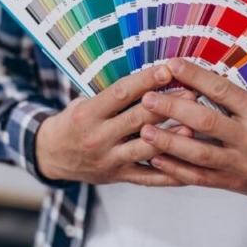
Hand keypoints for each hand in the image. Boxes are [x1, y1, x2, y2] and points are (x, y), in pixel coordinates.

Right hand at [36, 65, 194, 185]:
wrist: (52, 155)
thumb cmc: (72, 123)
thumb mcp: (82, 103)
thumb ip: (110, 96)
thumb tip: (146, 79)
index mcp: (88, 114)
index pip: (120, 93)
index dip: (145, 81)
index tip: (167, 70)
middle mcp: (98, 137)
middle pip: (137, 119)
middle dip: (166, 105)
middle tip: (192, 93)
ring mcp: (108, 159)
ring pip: (145, 148)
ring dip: (171, 137)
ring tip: (194, 126)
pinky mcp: (117, 176)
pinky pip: (148, 177)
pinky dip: (170, 173)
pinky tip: (189, 165)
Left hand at [140, 58, 246, 196]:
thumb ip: (234, 99)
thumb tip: (197, 80)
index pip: (221, 90)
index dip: (194, 76)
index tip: (171, 65)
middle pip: (206, 121)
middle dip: (173, 109)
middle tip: (147, 99)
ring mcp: (241, 163)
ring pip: (199, 153)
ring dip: (168, 141)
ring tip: (144, 131)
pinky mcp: (233, 183)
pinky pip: (200, 177)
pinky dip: (176, 169)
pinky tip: (156, 159)